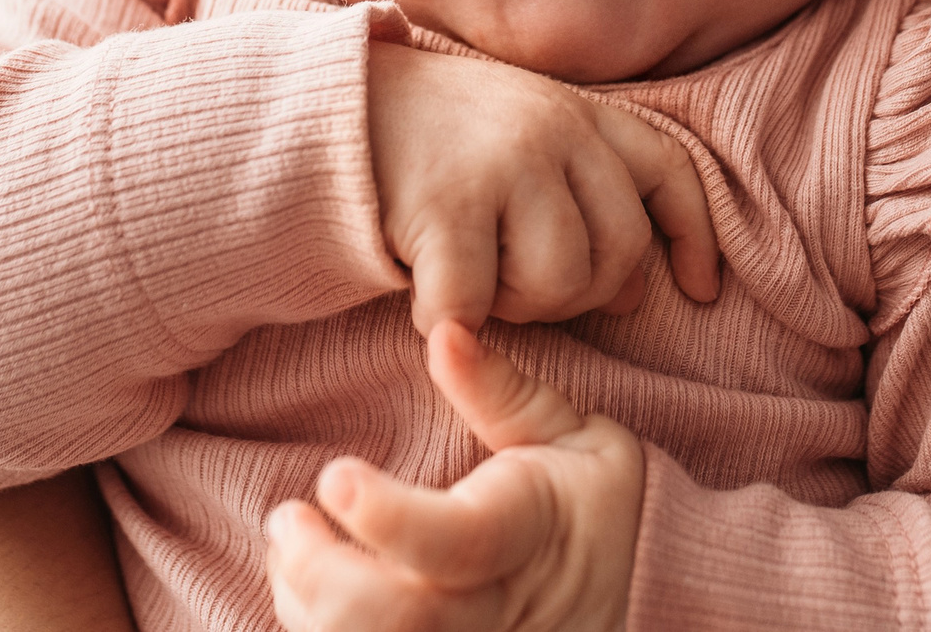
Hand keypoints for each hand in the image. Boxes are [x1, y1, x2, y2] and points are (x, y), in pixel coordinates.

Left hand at [267, 321, 642, 631]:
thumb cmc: (592, 500)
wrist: (644, 588)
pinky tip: (309, 592)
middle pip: (401, 622)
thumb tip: (442, 329)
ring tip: (291, 550)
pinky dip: (321, 631)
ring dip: (307, 609)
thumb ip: (500, 390)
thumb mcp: (571, 431)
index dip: (387, 518)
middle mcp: (497, 610)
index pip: (456, 542)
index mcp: (529, 534)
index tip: (333, 475)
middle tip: (286, 519)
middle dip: (321, 575)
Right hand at [368, 43, 719, 330]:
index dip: (694, 236)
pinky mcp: (447, 205)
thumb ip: (583, 194)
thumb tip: (640, 290)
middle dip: (579, 293)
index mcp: (578, 112)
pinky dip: (447, 319)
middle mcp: (553, 130)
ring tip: (473, 276)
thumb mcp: (520, 136)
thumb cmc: (432, 135)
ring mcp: (503, 165)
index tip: (699, 291)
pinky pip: (474, 304)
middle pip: (618, 251)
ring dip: (516, 306)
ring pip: (560, 284)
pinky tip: (425, 299)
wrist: (329, 108)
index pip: (668, 170)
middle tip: (516, 283)